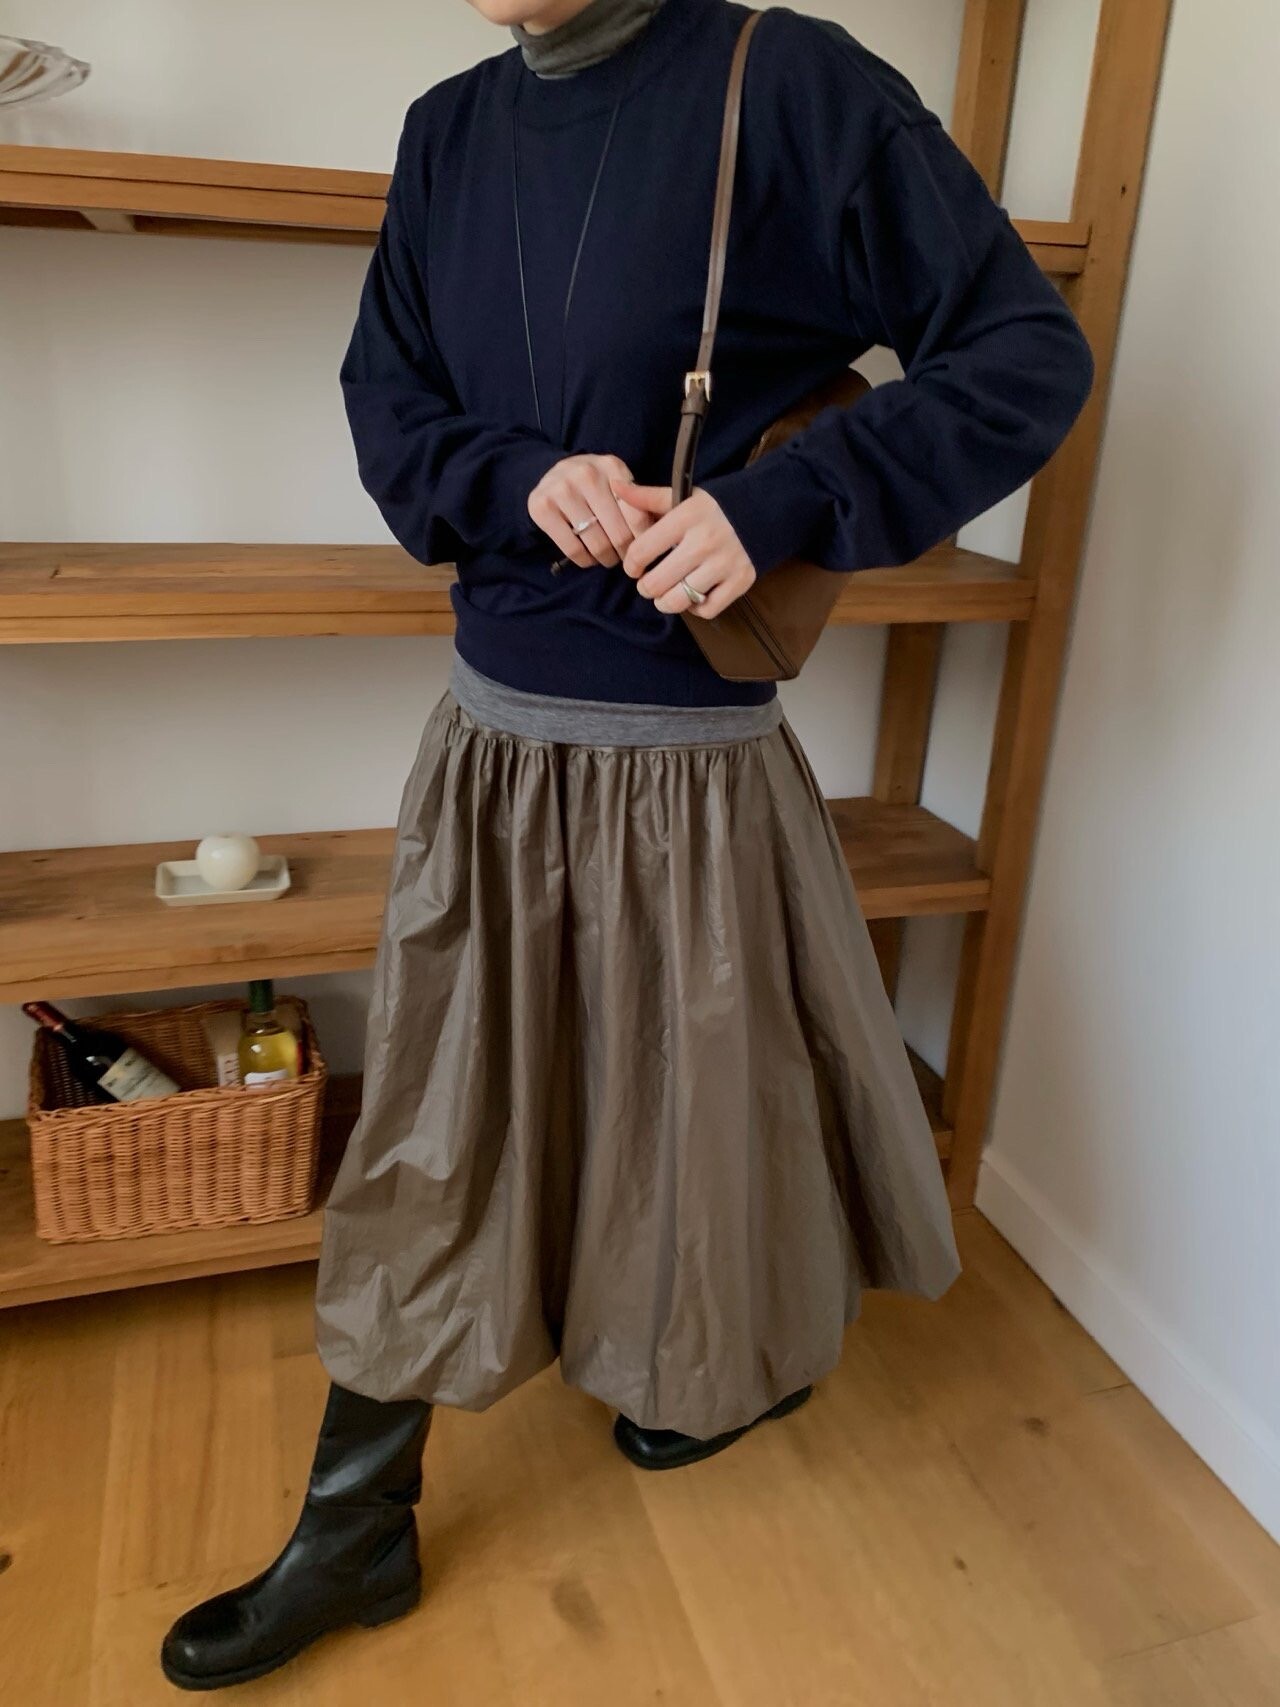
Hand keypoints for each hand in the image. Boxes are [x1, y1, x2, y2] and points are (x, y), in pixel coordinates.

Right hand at [528, 454, 638, 567]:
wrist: (552, 475)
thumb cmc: (594, 485)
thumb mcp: (618, 483)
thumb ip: (640, 502)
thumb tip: (659, 534)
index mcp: (612, 467)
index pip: (638, 515)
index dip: (643, 540)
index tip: (643, 549)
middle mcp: (586, 474)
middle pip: (619, 533)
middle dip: (626, 553)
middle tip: (626, 559)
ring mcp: (561, 490)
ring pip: (597, 544)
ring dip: (607, 559)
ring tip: (609, 558)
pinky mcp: (542, 507)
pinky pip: (573, 549)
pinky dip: (585, 561)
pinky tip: (589, 558)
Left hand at [613, 481, 757, 617]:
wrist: (764, 510)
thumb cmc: (714, 508)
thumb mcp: (683, 496)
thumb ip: (648, 497)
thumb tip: (615, 487)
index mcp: (687, 517)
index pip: (642, 551)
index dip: (631, 564)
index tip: (634, 567)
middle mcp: (705, 541)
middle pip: (657, 582)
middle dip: (646, 587)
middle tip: (648, 584)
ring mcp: (725, 563)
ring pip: (679, 600)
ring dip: (666, 602)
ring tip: (665, 595)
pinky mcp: (741, 581)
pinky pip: (706, 610)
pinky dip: (695, 608)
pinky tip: (692, 596)